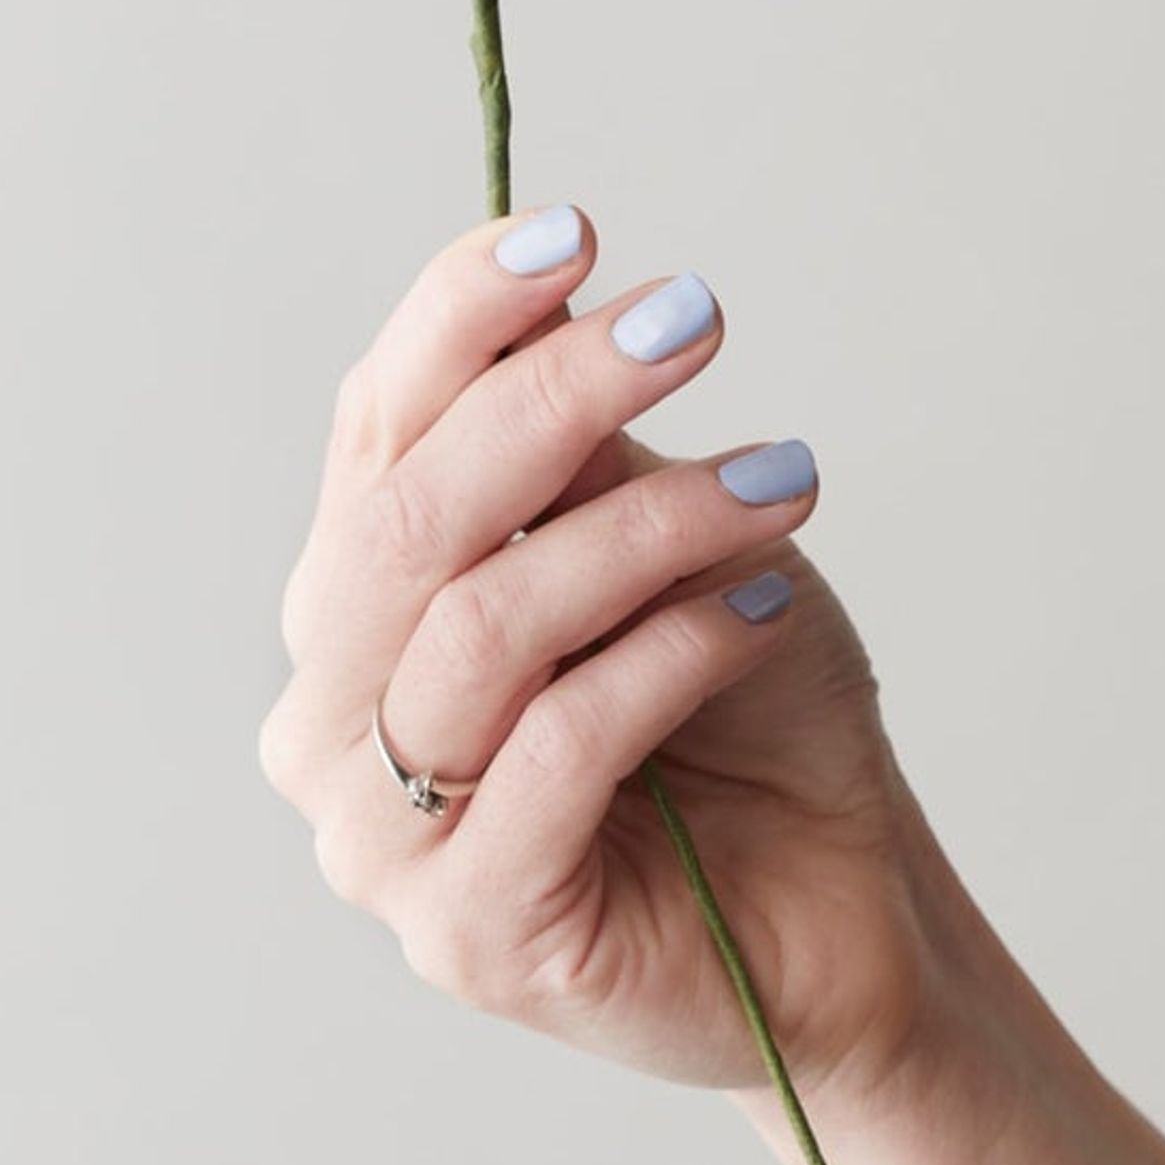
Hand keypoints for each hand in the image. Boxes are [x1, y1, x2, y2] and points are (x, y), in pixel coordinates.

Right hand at [259, 202, 941, 1113]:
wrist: (838, 916)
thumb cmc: (737, 717)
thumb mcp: (657, 548)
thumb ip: (572, 459)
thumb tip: (543, 301)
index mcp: (350, 607)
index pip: (373, 431)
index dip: (458, 318)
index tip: (575, 231)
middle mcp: (327, 721)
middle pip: (412, 520)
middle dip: (553, 398)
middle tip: (692, 320)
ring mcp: (379, 843)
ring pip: (484, 628)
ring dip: (645, 530)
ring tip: (779, 479)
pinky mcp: (468, 933)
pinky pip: (556, 750)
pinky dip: (668, 659)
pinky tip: (761, 613)